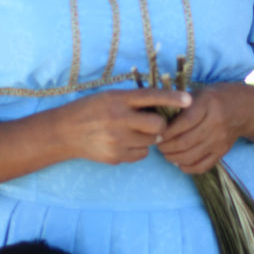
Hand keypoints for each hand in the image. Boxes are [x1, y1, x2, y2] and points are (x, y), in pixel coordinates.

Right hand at [59, 87, 191, 164]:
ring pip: (151, 142)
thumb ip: (132, 100)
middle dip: (159, 125)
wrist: (64, 132)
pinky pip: (141, 155)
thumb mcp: (108, 96)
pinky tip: (123, 142)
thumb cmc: (90, 110)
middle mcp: (119, 119)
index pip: (151, 97)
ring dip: (147, 137)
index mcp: (118, 100)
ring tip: (130, 132)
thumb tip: (162, 106)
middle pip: (157, 125)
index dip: (172, 97)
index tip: (189, 99)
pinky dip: (138, 149)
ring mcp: (117, 141)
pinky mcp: (115, 157)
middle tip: (151, 123)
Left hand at [156, 83, 245, 173]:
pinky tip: (178, 161)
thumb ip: (177, 104)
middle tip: (157, 144)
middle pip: (185, 142)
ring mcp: (219, 140)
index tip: (155, 132)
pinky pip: (202, 166)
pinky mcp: (222, 152)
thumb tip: (154, 118)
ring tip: (165, 152)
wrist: (241, 109)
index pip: (184, 122)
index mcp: (207, 105)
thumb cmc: (211, 99)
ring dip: (172, 157)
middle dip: (166, 146)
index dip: (166, 131)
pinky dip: (186, 167)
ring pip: (191, 156)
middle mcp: (215, 123)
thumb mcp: (196, 94)